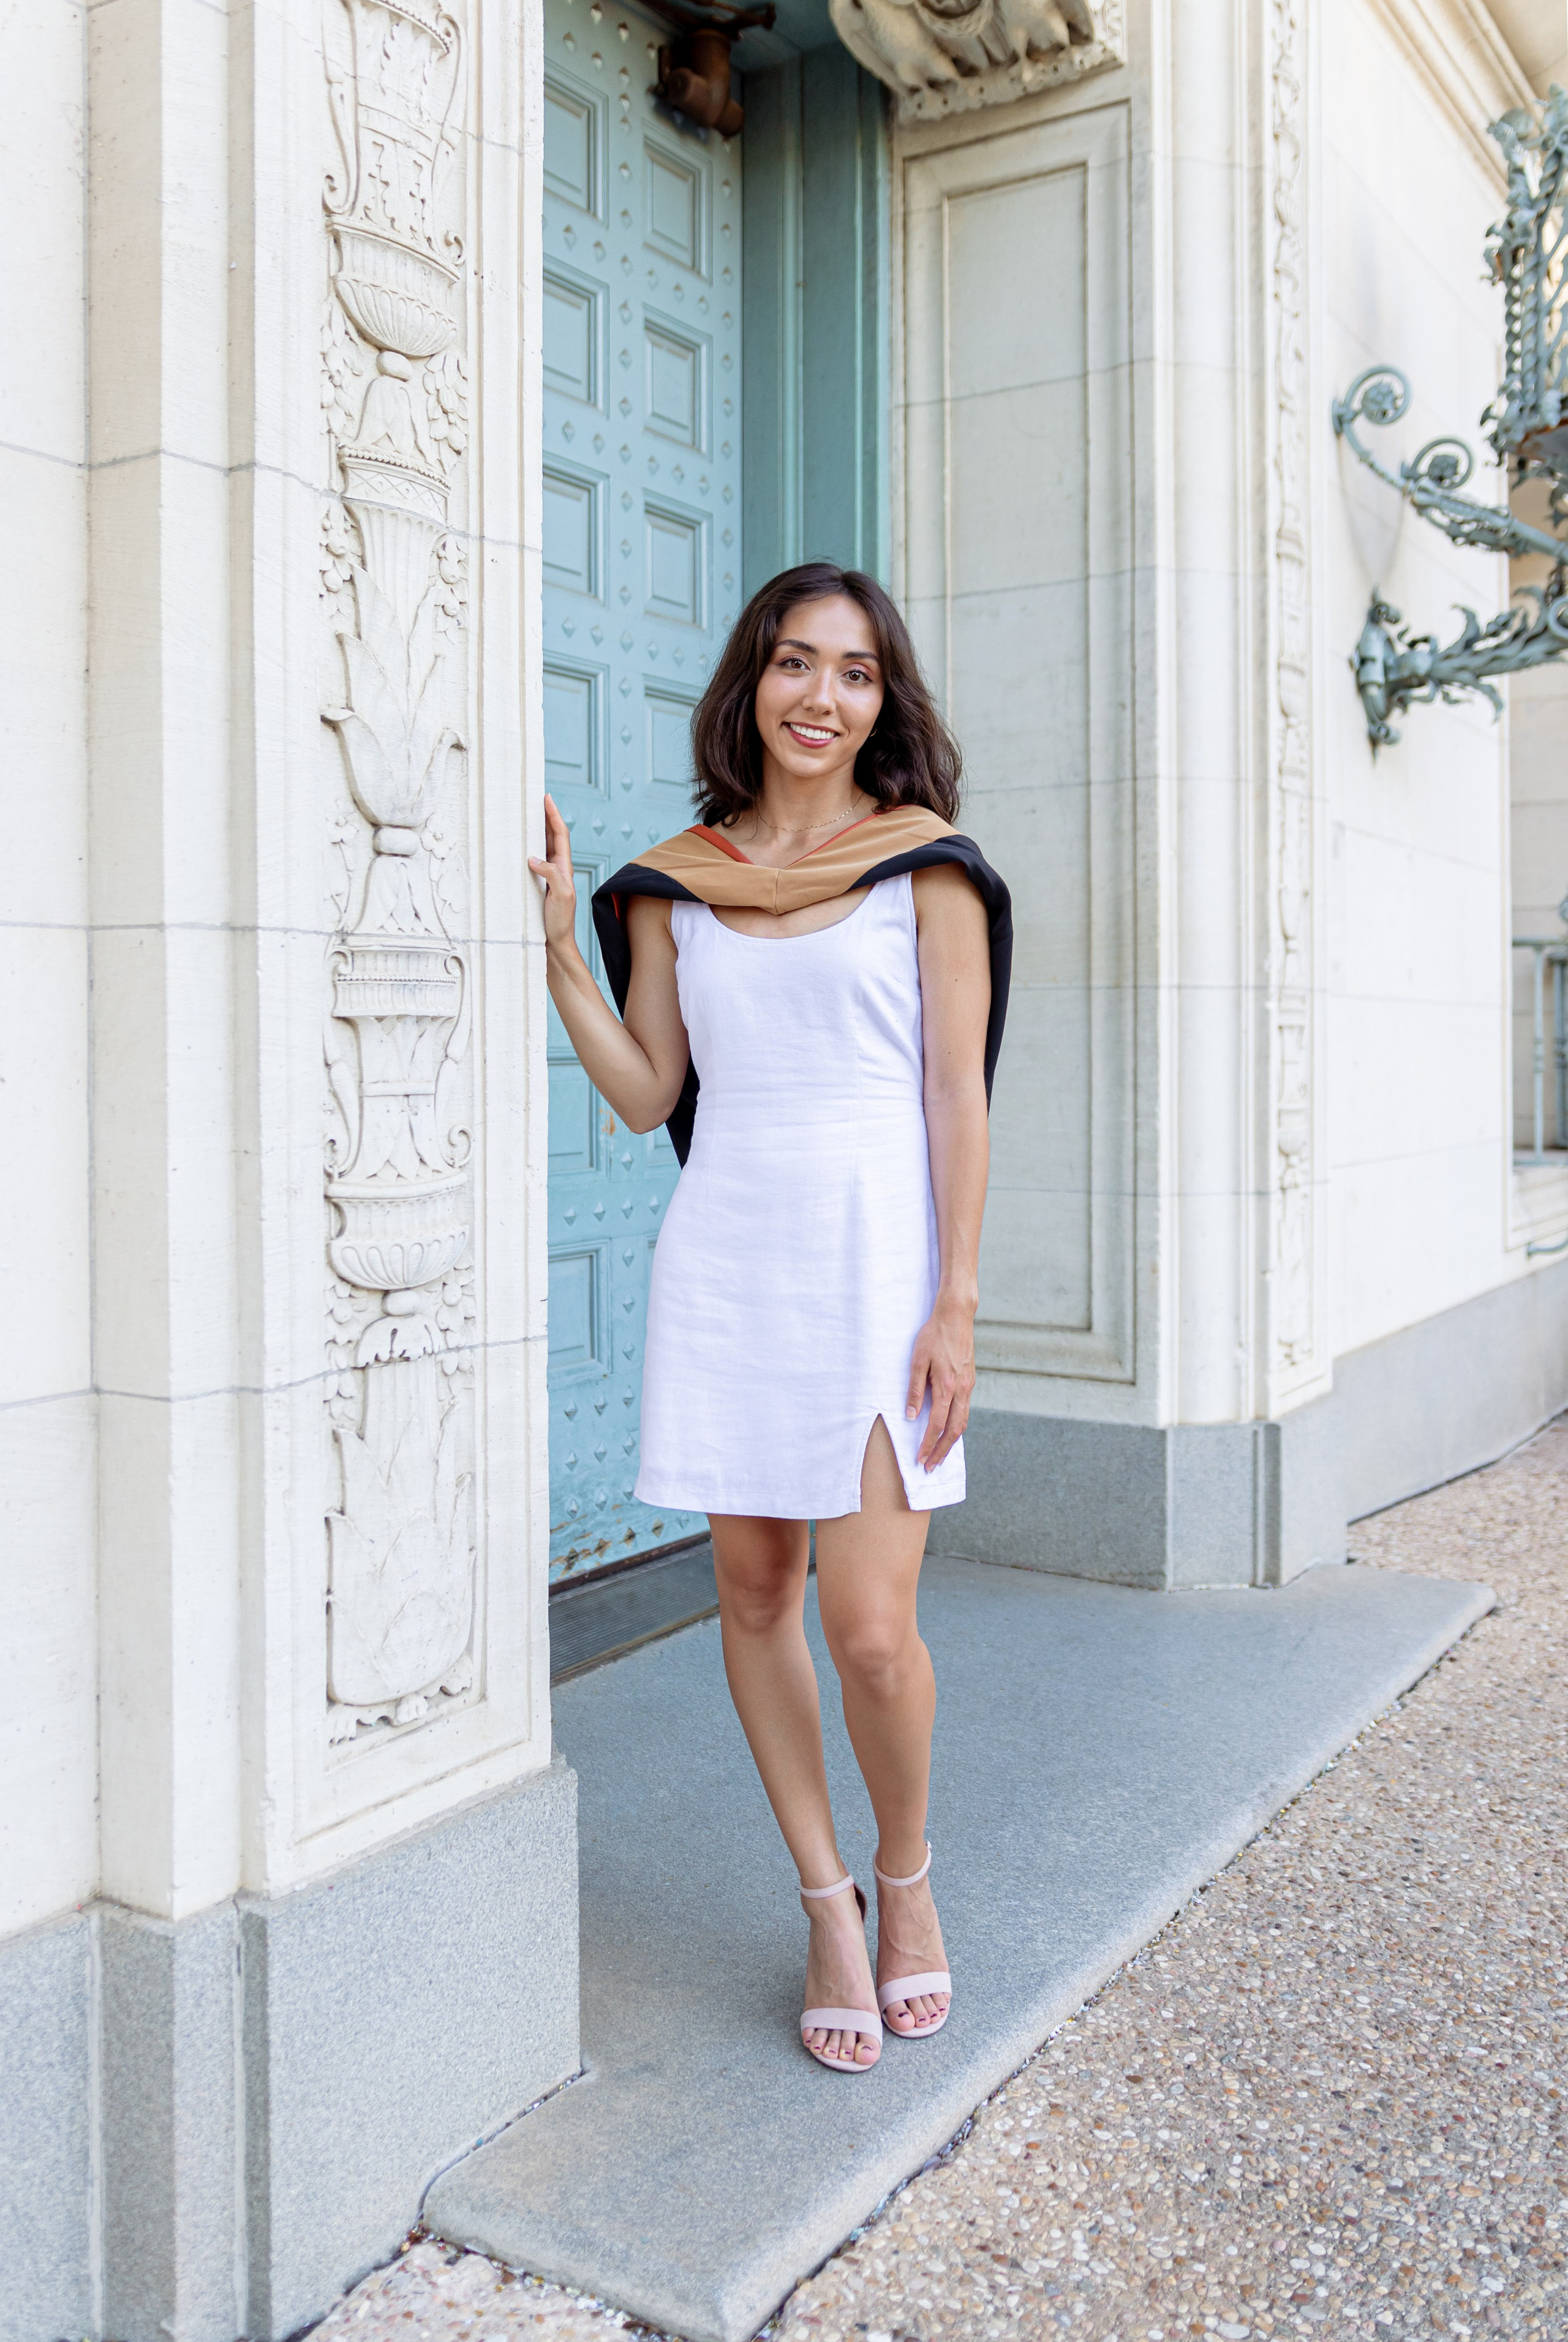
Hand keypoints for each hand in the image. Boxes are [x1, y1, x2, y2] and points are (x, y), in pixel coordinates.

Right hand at [528, 793, 580, 952]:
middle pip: (552, 836)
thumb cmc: (560, 923)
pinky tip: (518, 846)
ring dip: (536, 830)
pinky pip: (533, 861)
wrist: (555, 944)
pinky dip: (527, 848)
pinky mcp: (538, 885)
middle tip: (534, 799)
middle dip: (545, 816)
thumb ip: (551, 875)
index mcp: (565, 868)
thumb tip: (533, 858)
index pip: (560, 835)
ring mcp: (548, 877)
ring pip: (542, 847)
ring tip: (526, 815)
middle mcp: (558, 869)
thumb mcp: (560, 896)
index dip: (553, 815)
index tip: (546, 797)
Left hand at [905, 1291, 976, 1469]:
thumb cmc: (934, 1335)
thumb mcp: (918, 1360)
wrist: (956, 1316)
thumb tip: (911, 1416)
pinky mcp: (970, 1381)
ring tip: (940, 1455)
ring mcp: (968, 1386)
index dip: (928, 1445)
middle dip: (942, 1451)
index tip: (920, 1459)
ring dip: (951, 1441)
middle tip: (931, 1467)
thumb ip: (915, 1390)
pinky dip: (957, 1426)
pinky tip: (949, 1431)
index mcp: (947, 1386)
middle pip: (954, 1430)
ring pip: (963, 1422)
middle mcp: (962, 1390)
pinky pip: (965, 1410)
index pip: (936, 1424)